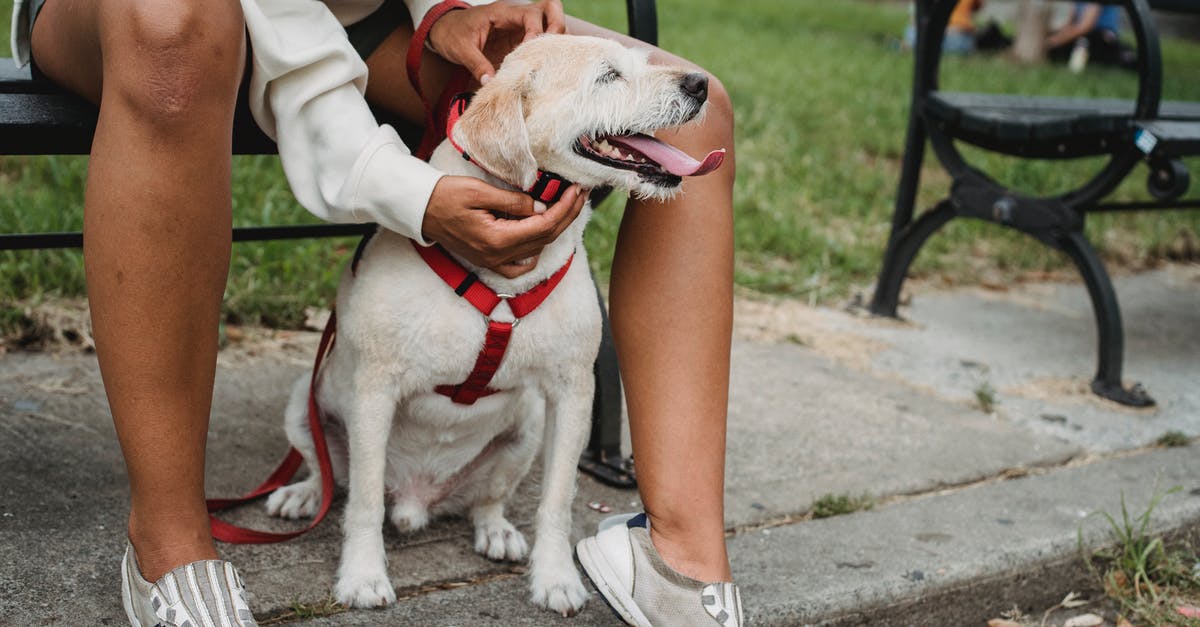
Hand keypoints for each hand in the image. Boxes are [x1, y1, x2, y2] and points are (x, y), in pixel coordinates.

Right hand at [421, 176, 587, 277]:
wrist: (419, 209)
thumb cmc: (446, 195)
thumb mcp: (480, 191)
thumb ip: (514, 202)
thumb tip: (541, 208)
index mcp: (497, 240)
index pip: (544, 226)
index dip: (565, 208)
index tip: (577, 190)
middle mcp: (498, 256)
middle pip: (545, 239)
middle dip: (567, 215)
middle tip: (580, 194)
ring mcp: (493, 261)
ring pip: (536, 250)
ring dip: (555, 229)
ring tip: (566, 206)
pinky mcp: (488, 260)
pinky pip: (519, 264)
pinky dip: (535, 251)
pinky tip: (540, 233)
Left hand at [428, 0, 566, 83]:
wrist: (444, 30)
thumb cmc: (452, 34)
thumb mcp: (461, 49)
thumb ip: (476, 64)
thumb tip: (491, 82)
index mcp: (501, 13)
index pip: (531, 14)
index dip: (537, 31)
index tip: (530, 50)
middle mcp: (515, 16)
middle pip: (550, 9)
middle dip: (557, 27)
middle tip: (550, 49)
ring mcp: (520, 27)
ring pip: (551, 22)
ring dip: (555, 38)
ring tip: (550, 58)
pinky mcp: (520, 40)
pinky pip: (542, 39)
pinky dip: (547, 48)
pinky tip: (542, 65)